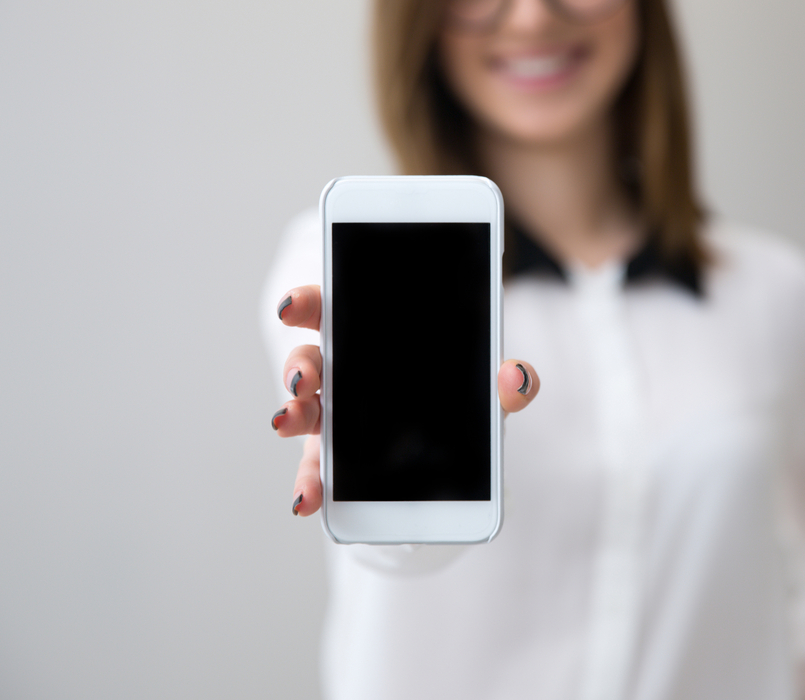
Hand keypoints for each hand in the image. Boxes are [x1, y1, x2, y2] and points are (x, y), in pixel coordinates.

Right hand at [272, 285, 539, 515]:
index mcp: (367, 339)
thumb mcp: (481, 391)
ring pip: (304, 412)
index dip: (307, 303)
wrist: (446, 457)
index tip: (292, 307)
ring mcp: (333, 419)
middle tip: (304, 377)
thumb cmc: (453, 402)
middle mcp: (341, 375)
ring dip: (293, 416)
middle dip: (300, 366)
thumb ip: (503, 384)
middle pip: (309, 360)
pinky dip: (309, 485)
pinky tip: (306, 500)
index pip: (330, 310)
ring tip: (287, 422)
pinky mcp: (335, 463)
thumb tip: (517, 376)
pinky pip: (316, 472)